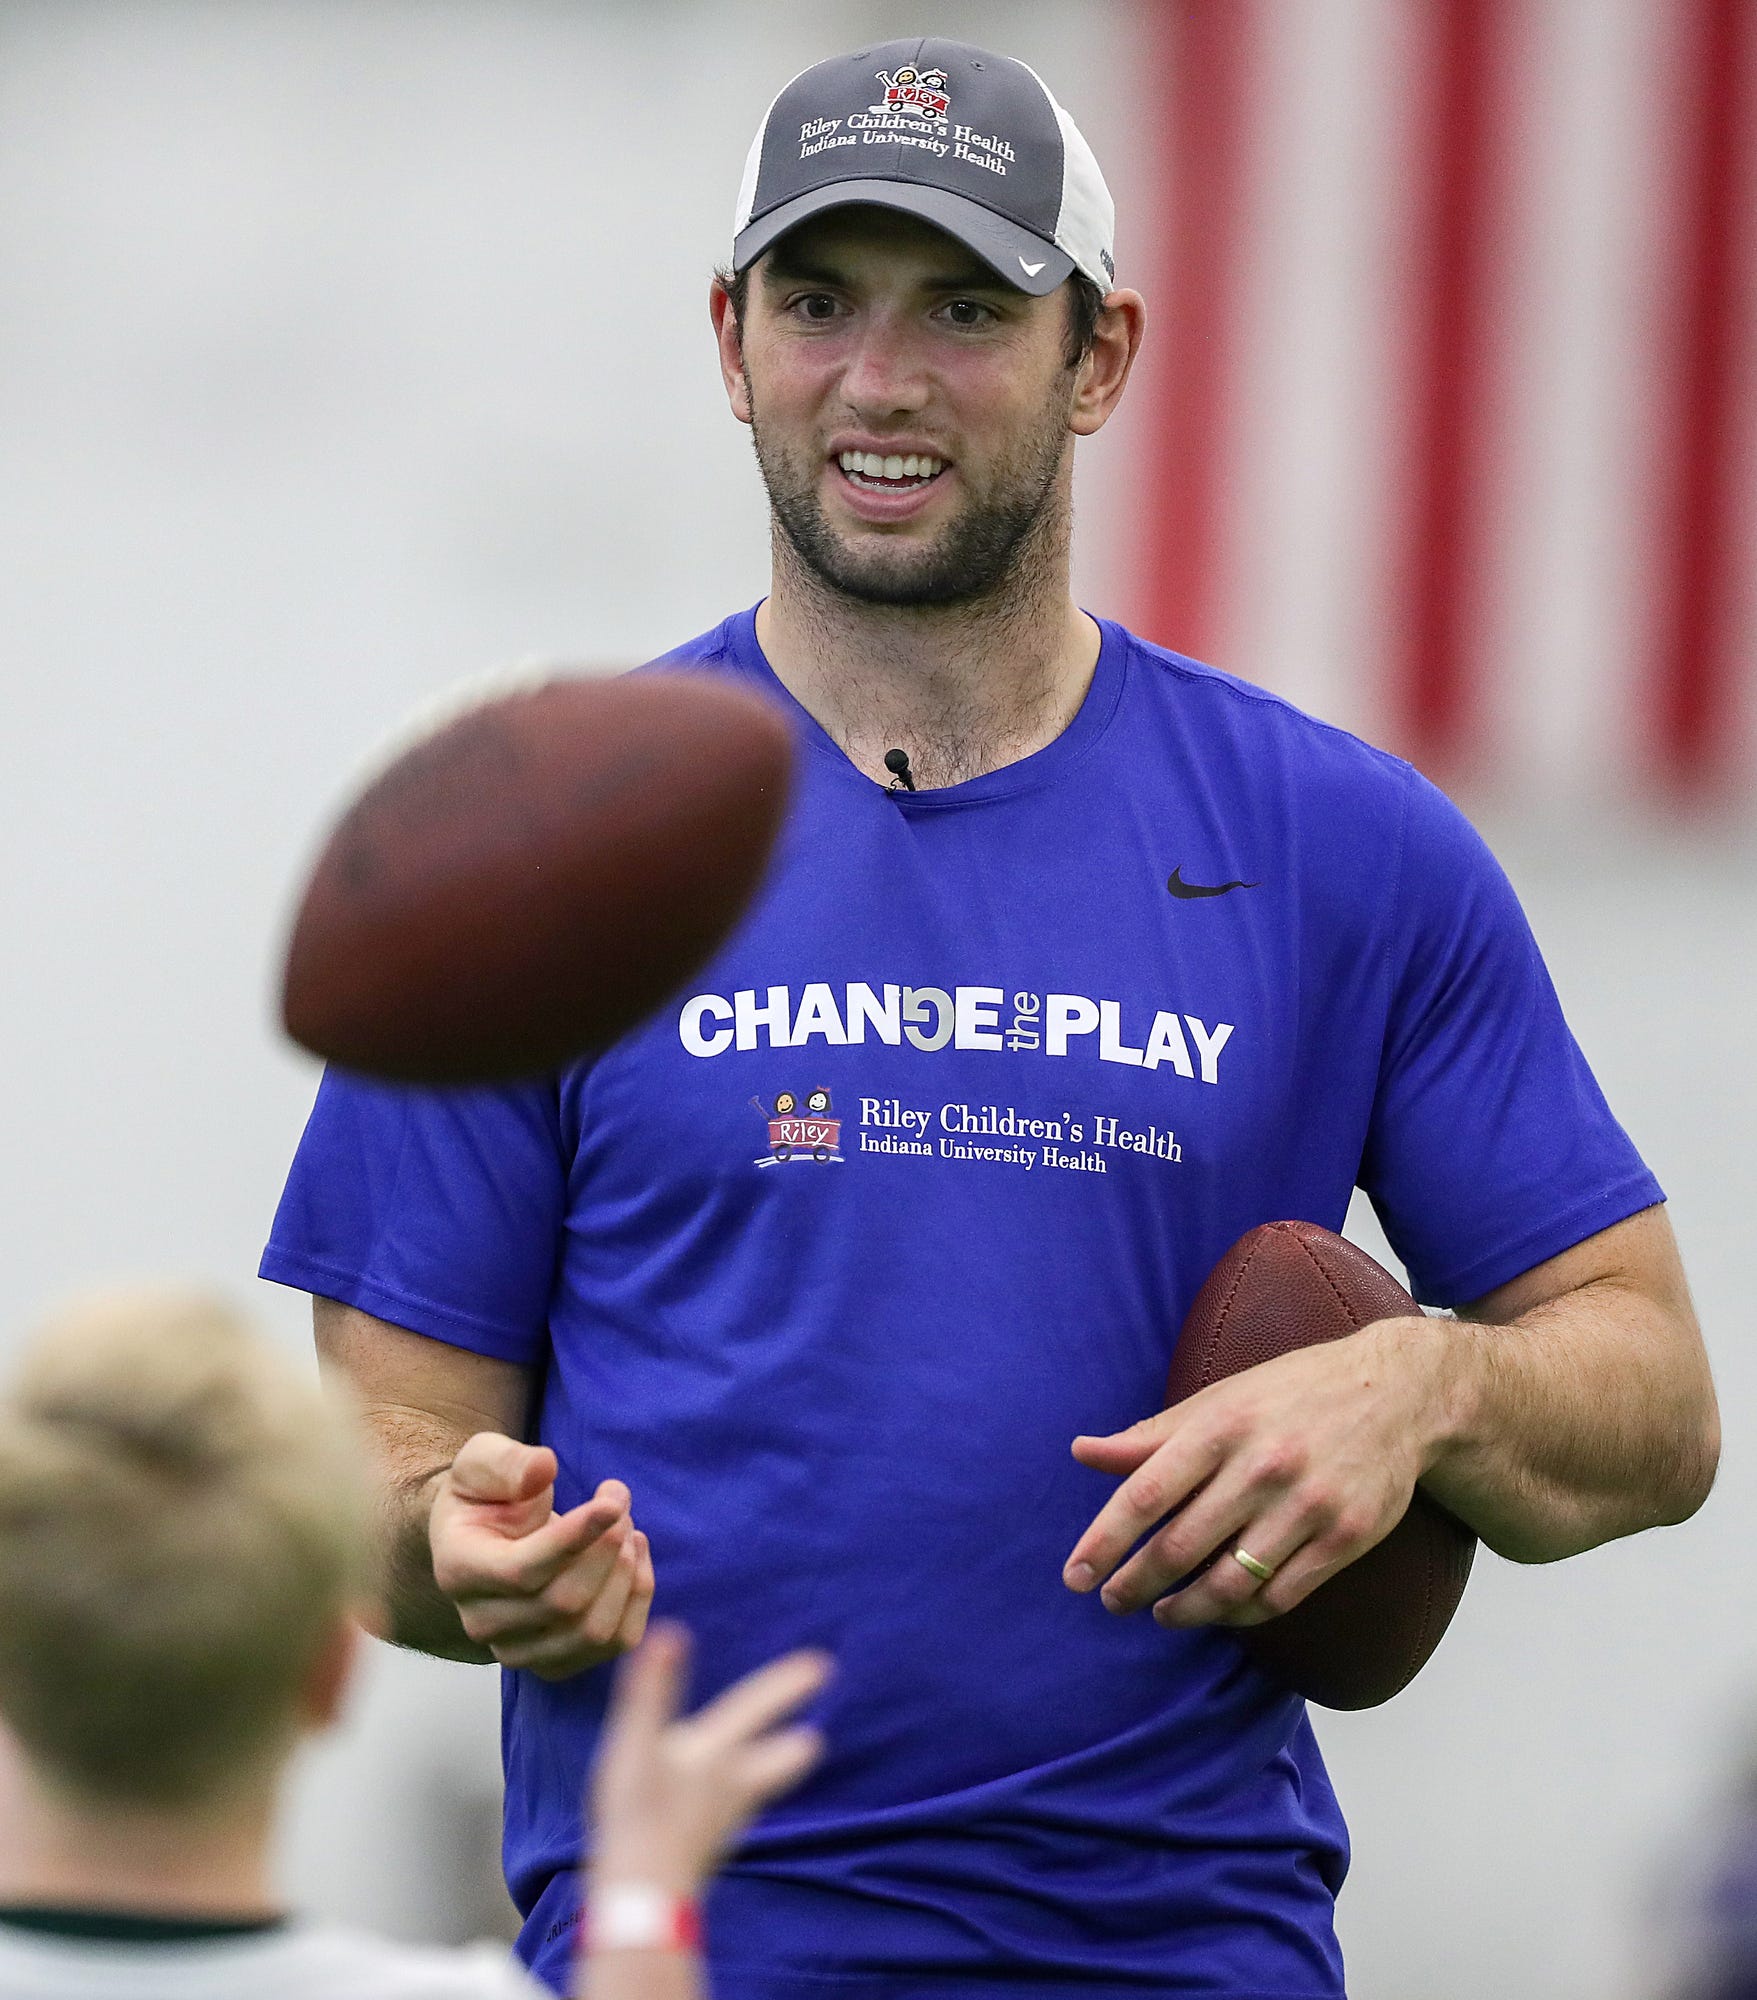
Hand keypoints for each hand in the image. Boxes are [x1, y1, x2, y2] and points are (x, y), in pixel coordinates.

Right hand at [430, 1432, 653, 1679]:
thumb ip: (506, 1462)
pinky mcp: (556, 1662)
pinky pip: (614, 1643)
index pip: (522, 1570)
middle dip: (606, 1548)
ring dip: (626, 1574)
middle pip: (563, 1602)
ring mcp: (519, 1651)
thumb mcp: (483, 1461)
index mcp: (459, 1570)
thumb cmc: (487, 1494)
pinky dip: (637, 1598)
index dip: (574, 1537)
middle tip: (619, 1503)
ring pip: (592, 1630)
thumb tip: (542, 1469)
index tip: (612, 1502)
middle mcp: (482, 1622)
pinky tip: (636, 1556)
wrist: (485, 1535)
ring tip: (627, 1527)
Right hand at [591, 1624, 829, 1896]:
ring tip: (772, 1770)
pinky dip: (734, 1804)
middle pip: (774, 1765)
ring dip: (767, 1775)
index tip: (822, 1665)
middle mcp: (729, 1788)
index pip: (756, 1708)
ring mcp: (719, 1823)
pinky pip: (726, 1819)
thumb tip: (670, 1633)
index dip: (786, 1685)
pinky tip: (718, 1812)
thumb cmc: (637, 1815)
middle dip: (793, 1751)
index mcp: (717, 1754)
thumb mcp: (636, 1743)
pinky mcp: (704, 1851)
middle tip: (816, 1742)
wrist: (641, 1899)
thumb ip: (651, 1689)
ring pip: (753, 1793)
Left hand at [1062, 1318, 1446, 1627]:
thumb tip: (1082, 1453)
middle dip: (1135, 1584)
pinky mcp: (1344, 1538)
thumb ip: (1151, 1435)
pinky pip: (1280, 1596)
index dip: (1104, 1541)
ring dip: (1185, 1610)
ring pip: (1229, 1583)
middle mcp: (1261, 1467)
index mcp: (1220, 1427)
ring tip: (1161, 1613)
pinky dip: (1241, 1613)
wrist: (1397, 1392)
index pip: (1145, 1495)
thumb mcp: (1219, 1400)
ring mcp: (1306, 1506)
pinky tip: (1219, 1611)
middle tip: (1111, 1601)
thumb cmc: (1293, 1393)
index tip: (1075, 1576)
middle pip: (1181, 1547)